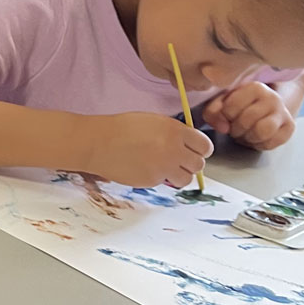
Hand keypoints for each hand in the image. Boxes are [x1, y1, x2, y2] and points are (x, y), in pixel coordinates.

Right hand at [82, 113, 213, 188]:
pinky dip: (159, 178)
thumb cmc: (122, 128)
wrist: (98, 142)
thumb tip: (188, 146)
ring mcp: (164, 167)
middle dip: (190, 163)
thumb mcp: (154, 121)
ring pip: (186, 179)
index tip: (194, 151)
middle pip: (199, 165)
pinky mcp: (153, 181)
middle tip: (178, 160)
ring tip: (165, 168)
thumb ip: (174, 132)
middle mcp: (173, 150)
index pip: (205, 146)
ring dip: (179, 175)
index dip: (200, 149)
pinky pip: (165, 183)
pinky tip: (145, 168)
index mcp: (175, 131)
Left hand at [202, 82, 295, 150]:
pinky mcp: (289, 127)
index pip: (232, 107)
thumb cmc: (241, 103)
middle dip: (236, 128)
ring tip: (246, 133)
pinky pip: (271, 143)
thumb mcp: (223, 101)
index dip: (225, 116)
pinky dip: (259, 144)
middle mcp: (272, 98)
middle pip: (246, 121)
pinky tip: (256, 137)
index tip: (227, 115)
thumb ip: (214, 110)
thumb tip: (222, 127)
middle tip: (235, 126)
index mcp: (255, 87)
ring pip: (262, 131)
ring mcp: (283, 113)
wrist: (268, 105)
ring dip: (249, 137)